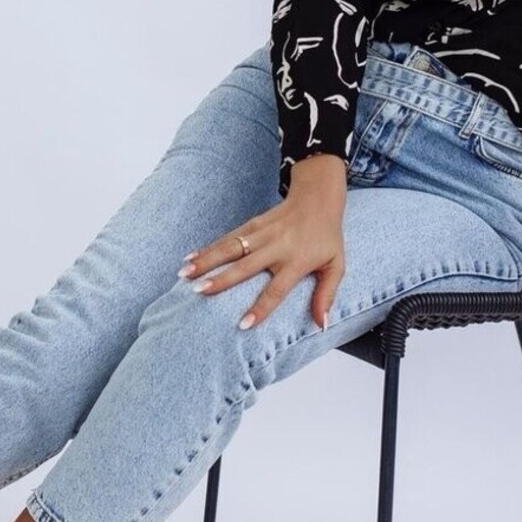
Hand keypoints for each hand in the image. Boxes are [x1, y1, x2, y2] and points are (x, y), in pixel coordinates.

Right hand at [178, 186, 345, 331]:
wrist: (318, 196)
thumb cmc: (327, 236)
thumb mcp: (336, 265)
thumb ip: (327, 294)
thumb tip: (322, 324)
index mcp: (297, 260)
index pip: (277, 289)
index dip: (261, 308)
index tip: (243, 325)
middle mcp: (277, 246)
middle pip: (246, 266)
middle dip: (222, 279)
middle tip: (200, 291)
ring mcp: (262, 233)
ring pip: (231, 248)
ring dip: (207, 260)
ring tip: (185, 274)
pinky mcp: (253, 223)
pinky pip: (228, 236)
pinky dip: (209, 247)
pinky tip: (191, 256)